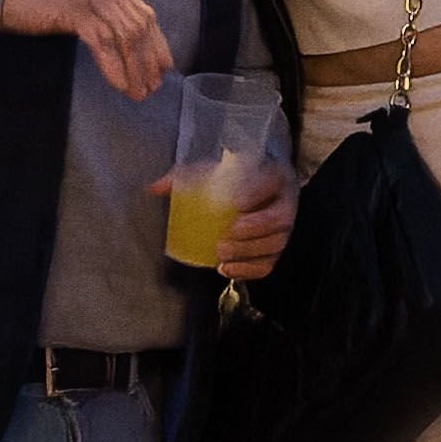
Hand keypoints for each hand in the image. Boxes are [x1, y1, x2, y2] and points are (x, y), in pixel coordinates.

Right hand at [0, 0, 171, 99]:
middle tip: (153, 86)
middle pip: (139, 25)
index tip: (164, 66)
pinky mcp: (73, 9)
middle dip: (150, 59)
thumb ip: (96, 12)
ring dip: (135, 67)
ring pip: (125, 35)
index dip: (157, 41)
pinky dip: (114, 66)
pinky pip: (103, 41)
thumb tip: (120, 42)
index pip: (143, 12)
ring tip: (138, 91)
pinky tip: (119, 84)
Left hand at [153, 158, 297, 281]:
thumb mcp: (215, 170)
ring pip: (275, 245)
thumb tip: (155, 187)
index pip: (271, 181)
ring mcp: (284, 229)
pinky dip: (248, 271)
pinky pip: (268, 265)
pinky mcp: (275, 250)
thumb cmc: (236, 179)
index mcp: (274, 176)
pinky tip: (227, 270)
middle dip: (252, 232)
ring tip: (221, 256)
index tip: (234, 203)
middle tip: (224, 238)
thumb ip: (186, 177)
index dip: (256, 194)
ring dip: (248, 254)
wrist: (259, 188)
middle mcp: (285, 202)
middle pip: (277, 220)